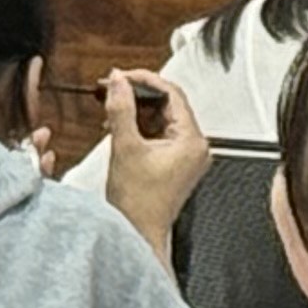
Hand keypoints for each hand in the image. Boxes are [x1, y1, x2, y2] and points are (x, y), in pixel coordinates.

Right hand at [98, 69, 211, 264]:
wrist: (138, 232)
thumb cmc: (139, 202)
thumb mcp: (125, 147)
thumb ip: (120, 108)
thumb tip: (117, 81)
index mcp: (192, 141)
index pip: (173, 94)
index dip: (145, 79)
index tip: (122, 75)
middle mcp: (195, 147)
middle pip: (168, 104)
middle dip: (138, 94)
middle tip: (113, 88)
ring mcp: (186, 156)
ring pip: (161, 118)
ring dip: (136, 110)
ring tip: (112, 106)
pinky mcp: (175, 162)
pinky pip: (158, 132)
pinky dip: (138, 125)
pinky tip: (119, 125)